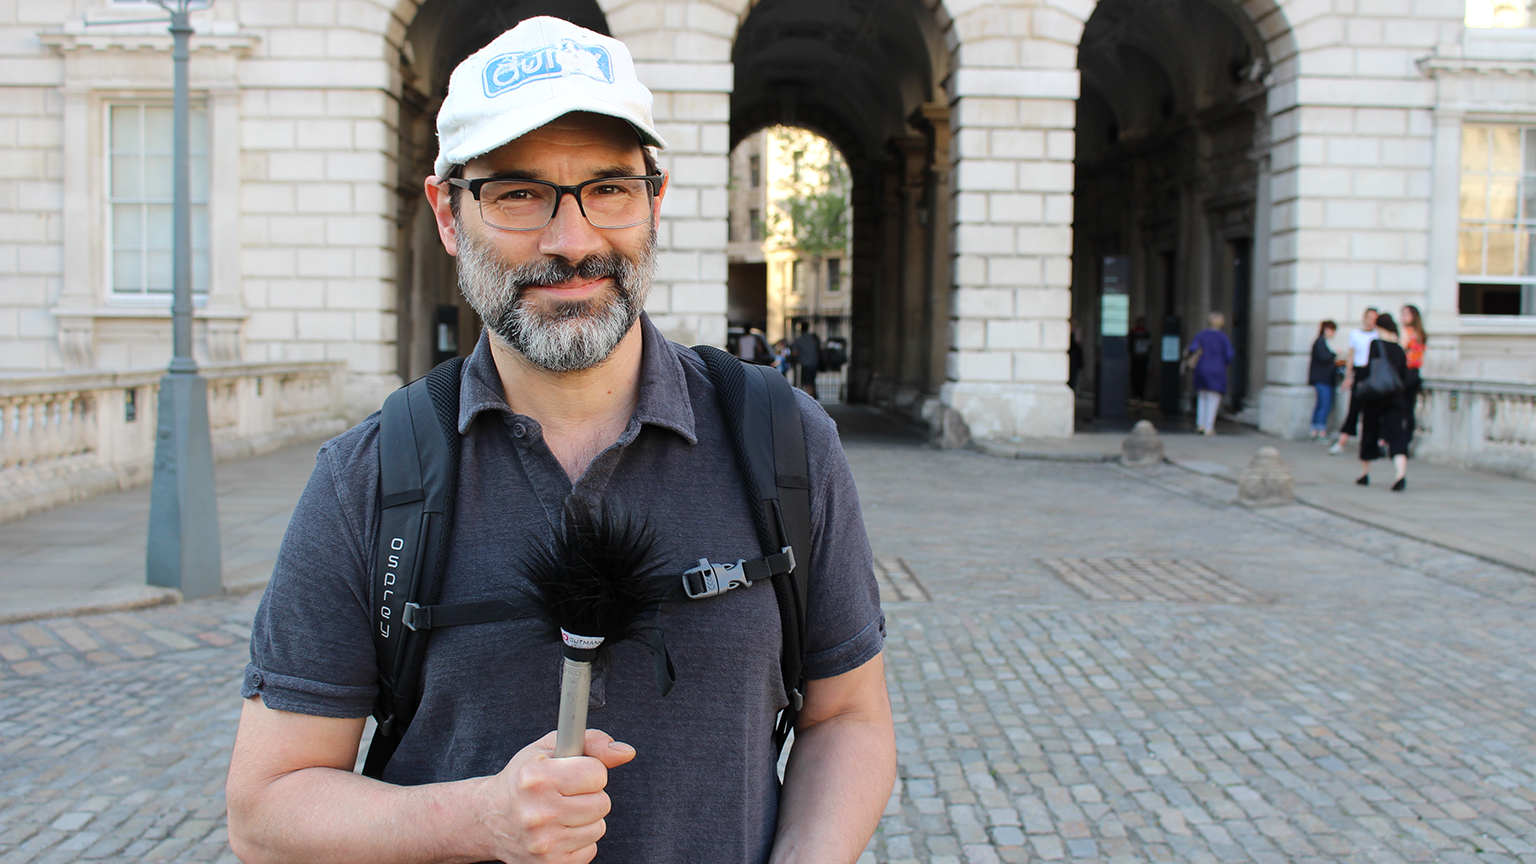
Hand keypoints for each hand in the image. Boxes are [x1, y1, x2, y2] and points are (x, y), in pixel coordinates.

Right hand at [477, 729, 635, 862]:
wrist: (490, 818)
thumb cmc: (523, 779)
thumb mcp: (550, 748)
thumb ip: (592, 743)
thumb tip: (626, 752)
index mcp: (536, 778)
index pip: (597, 774)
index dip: (589, 771)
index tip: (572, 773)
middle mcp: (538, 813)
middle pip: (602, 803)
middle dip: (589, 796)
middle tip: (565, 794)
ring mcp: (543, 843)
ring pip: (598, 827)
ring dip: (585, 819)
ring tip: (559, 812)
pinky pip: (590, 849)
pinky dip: (579, 841)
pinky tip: (558, 831)